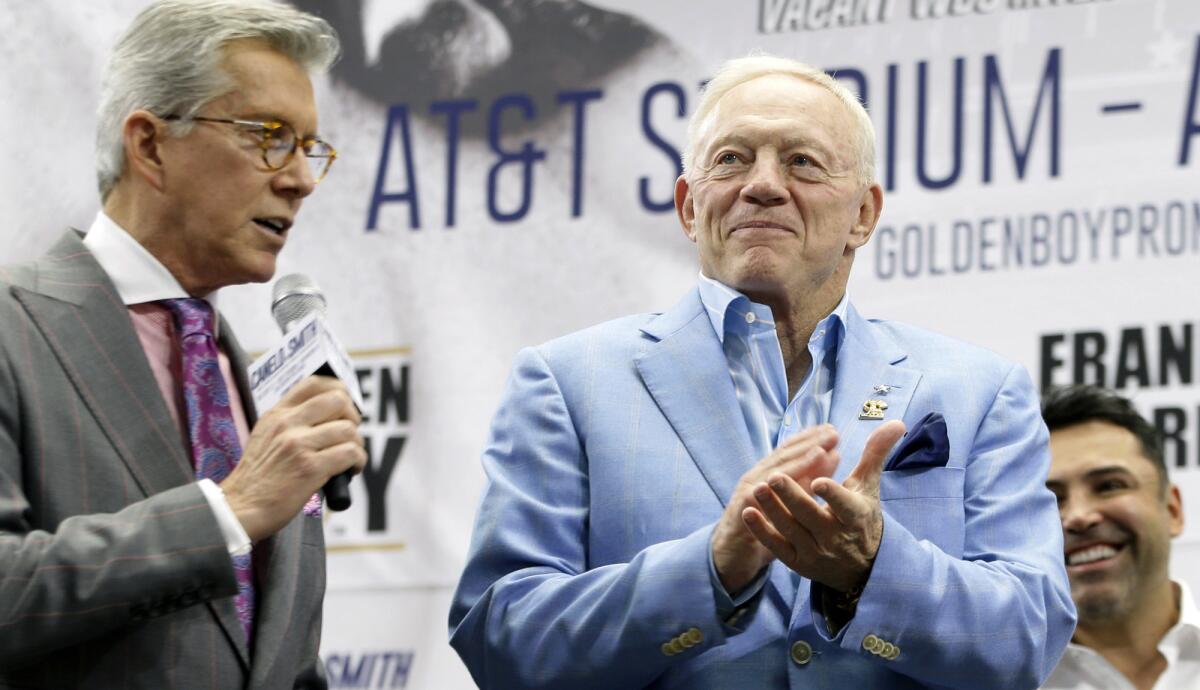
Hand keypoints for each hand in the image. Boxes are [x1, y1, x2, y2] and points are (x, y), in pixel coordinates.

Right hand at [222, 376, 366, 540]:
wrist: (239, 508)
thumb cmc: (257, 479)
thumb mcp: (265, 438)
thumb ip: (290, 424)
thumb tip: (328, 417)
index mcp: (277, 414)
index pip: (315, 383)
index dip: (339, 390)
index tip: (346, 406)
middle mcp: (287, 424)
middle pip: (338, 400)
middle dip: (353, 417)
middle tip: (350, 435)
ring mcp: (298, 444)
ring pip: (348, 429)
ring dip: (357, 445)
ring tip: (350, 458)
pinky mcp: (310, 467)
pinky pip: (350, 453)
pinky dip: (357, 462)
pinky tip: (350, 470)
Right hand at [711, 425, 840, 592]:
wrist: (732, 554)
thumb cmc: (764, 526)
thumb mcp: (788, 502)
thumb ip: (807, 480)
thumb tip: (832, 457)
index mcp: (769, 473)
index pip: (791, 451)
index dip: (811, 439)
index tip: (833, 430)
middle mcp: (758, 477)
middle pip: (785, 456)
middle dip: (809, 443)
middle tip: (833, 433)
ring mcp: (748, 492)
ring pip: (773, 472)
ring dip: (796, 461)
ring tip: (819, 451)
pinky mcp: (742, 510)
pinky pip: (757, 498)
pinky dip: (771, 489)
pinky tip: (784, 481)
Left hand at [741, 420, 905, 592]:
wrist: (862, 567)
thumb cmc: (862, 516)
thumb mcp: (869, 485)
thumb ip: (876, 453)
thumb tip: (897, 422)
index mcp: (854, 515)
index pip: (844, 506)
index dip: (832, 495)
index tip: (819, 481)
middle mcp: (835, 536)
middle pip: (811, 516)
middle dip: (792, 498)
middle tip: (774, 477)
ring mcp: (815, 551)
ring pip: (791, 530)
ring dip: (773, 510)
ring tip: (757, 488)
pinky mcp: (798, 562)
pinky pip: (778, 547)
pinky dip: (762, 532)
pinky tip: (747, 513)